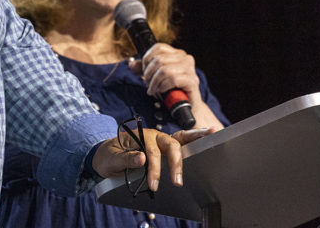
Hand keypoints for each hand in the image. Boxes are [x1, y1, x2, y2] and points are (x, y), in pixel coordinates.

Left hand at [90, 126, 213, 191]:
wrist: (106, 154)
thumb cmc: (108, 156)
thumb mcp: (111, 159)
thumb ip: (126, 159)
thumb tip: (142, 158)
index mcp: (141, 136)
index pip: (152, 152)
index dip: (155, 169)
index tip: (155, 184)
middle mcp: (154, 136)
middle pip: (171, 144)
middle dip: (176, 163)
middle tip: (177, 181)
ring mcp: (161, 140)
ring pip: (181, 137)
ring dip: (196, 137)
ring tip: (213, 134)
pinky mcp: (166, 147)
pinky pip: (182, 143)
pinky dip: (194, 141)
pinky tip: (206, 139)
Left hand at [129, 44, 225, 131]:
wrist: (187, 107)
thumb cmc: (173, 91)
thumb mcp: (156, 78)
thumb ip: (145, 70)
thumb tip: (132, 64)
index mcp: (177, 54)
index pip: (159, 48)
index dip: (147, 59)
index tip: (145, 72)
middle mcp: (185, 58)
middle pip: (159, 59)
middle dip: (149, 74)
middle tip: (148, 84)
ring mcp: (190, 69)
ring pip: (165, 69)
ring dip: (155, 82)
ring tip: (153, 90)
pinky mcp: (192, 81)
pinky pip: (173, 79)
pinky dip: (163, 86)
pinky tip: (162, 91)